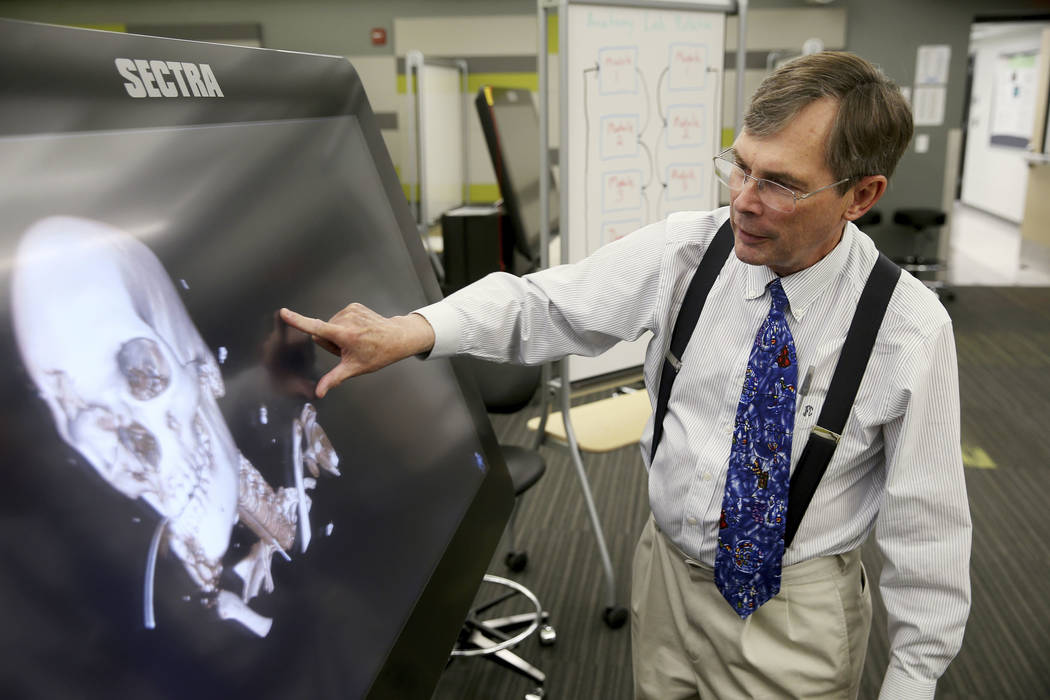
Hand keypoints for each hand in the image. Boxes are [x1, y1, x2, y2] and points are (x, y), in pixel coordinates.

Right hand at [278, 304, 434, 397]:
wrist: (397, 337)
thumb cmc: (377, 354)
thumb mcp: (354, 368)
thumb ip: (333, 379)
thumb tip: (319, 393)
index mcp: (345, 335)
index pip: (316, 328)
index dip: (298, 321)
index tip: (284, 313)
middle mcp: (346, 319)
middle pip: (322, 331)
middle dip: (330, 342)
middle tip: (349, 349)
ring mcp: (351, 310)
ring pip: (329, 324)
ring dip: (338, 334)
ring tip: (356, 340)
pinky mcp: (354, 305)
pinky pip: (338, 317)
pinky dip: (344, 325)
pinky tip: (359, 331)